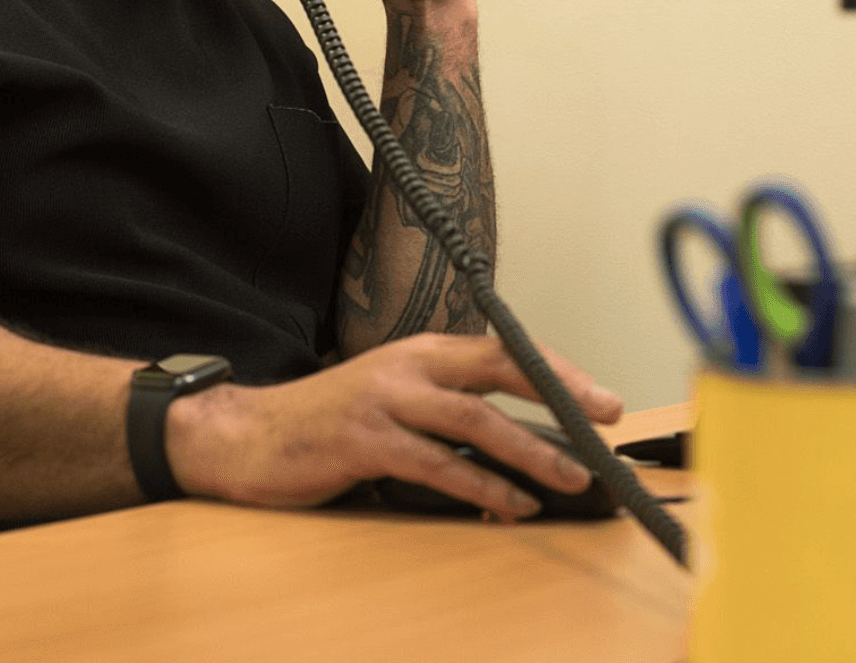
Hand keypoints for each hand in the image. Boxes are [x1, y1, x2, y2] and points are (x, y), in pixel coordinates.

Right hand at [166, 334, 623, 522]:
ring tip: (570, 476)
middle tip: (604, 418)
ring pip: (475, 421)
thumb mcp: (395, 397)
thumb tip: (516, 441)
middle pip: (499, 370)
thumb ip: (447, 408)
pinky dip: (480, 485)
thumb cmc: (330, 422)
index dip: (556, 371)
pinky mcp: (365, 440)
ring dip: (530, 451)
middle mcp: (409, 367)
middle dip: (559, 394)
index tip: (600, 395)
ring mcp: (386, 401)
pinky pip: (436, 464)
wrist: (250, 434)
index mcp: (422, 352)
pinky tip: (510, 504)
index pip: (503, 351)